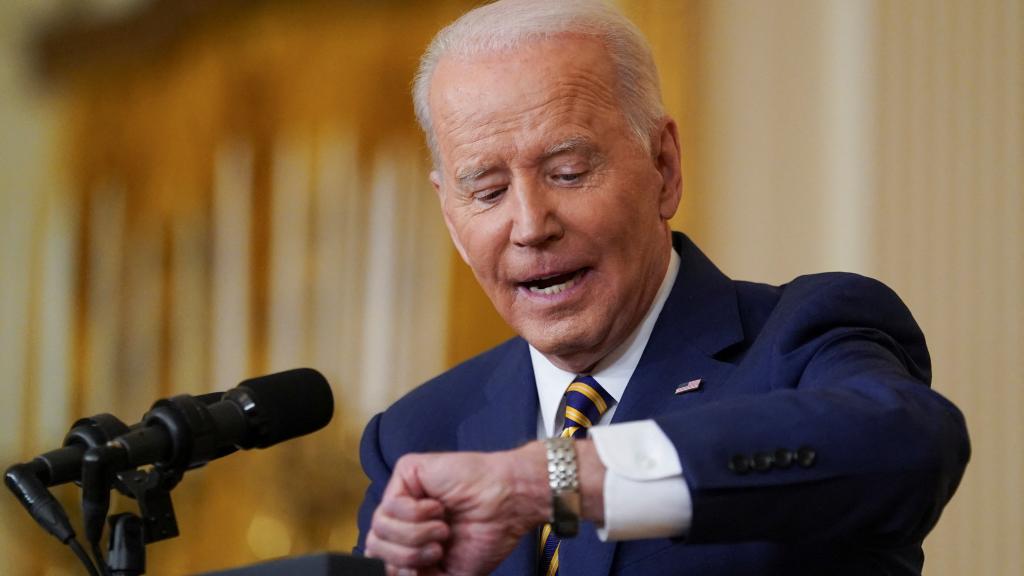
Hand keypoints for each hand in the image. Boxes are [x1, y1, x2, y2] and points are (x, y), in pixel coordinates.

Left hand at [366, 442, 550, 575]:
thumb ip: (416, 575)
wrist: (508, 505)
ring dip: (416, 535)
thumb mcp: (447, 573)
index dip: (398, 570)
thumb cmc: (487, 533)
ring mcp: (403, 493)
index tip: (423, 569)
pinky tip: (439, 507)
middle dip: (407, 556)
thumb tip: (391, 573)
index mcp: (410, 539)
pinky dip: (418, 514)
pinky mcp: (407, 472)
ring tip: (443, 529)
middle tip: (438, 549)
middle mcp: (403, 516)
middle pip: (375, 546)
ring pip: (379, 527)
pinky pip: (390, 504)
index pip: (380, 560)